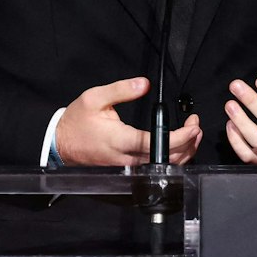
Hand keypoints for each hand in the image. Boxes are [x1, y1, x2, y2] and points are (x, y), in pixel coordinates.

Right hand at [55, 77, 200, 165]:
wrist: (60, 145)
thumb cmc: (77, 122)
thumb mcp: (95, 98)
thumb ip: (121, 90)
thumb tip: (144, 84)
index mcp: (119, 140)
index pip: (157, 144)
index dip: (180, 137)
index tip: (192, 126)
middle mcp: (126, 159)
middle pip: (167, 159)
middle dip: (188, 143)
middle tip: (195, 125)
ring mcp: (127, 169)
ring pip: (164, 168)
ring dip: (183, 153)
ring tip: (192, 135)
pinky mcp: (128, 172)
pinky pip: (155, 170)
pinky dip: (172, 160)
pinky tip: (177, 148)